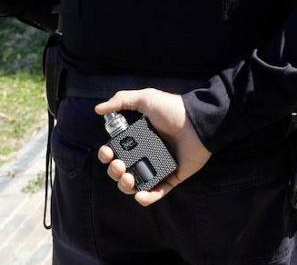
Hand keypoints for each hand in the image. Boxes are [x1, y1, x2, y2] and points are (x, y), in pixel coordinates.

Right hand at [94, 89, 211, 206]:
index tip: (108, 153)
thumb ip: (122, 100)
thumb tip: (97, 109)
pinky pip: (157, 192)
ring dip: (125, 186)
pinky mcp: (172, 176)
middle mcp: (146, 154)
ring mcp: (158, 166)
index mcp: (138, 139)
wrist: (198, 121)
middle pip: (121, 170)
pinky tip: (140, 195)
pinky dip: (147, 197)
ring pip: (135, 184)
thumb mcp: (146, 99)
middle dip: (114, 172)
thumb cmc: (173, 109)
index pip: (115, 152)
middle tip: (119, 165)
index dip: (106, 155)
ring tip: (128, 178)